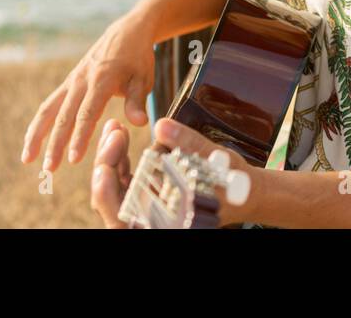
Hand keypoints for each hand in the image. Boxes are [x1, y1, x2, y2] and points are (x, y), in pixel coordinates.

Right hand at [21, 12, 155, 171]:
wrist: (127, 31)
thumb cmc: (138, 57)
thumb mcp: (144, 77)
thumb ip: (137, 101)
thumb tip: (140, 123)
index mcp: (102, 80)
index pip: (87, 113)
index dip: (80, 137)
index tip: (74, 159)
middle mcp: (81, 81)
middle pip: (64, 116)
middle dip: (55, 144)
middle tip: (50, 169)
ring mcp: (72, 81)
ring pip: (49, 110)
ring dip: (37, 135)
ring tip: (28, 159)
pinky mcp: (68, 83)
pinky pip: (49, 104)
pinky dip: (38, 123)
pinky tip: (31, 141)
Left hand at [90, 118, 254, 228]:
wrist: (246, 194)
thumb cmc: (234, 186)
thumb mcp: (217, 163)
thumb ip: (190, 145)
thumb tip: (161, 126)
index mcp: (164, 223)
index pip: (121, 217)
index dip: (108, 195)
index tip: (104, 168)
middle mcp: (150, 220)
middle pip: (112, 200)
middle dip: (107, 164)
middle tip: (114, 132)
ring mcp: (146, 208)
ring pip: (116, 188)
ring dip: (112, 158)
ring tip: (115, 128)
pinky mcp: (148, 196)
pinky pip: (126, 180)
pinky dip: (121, 159)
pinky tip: (122, 135)